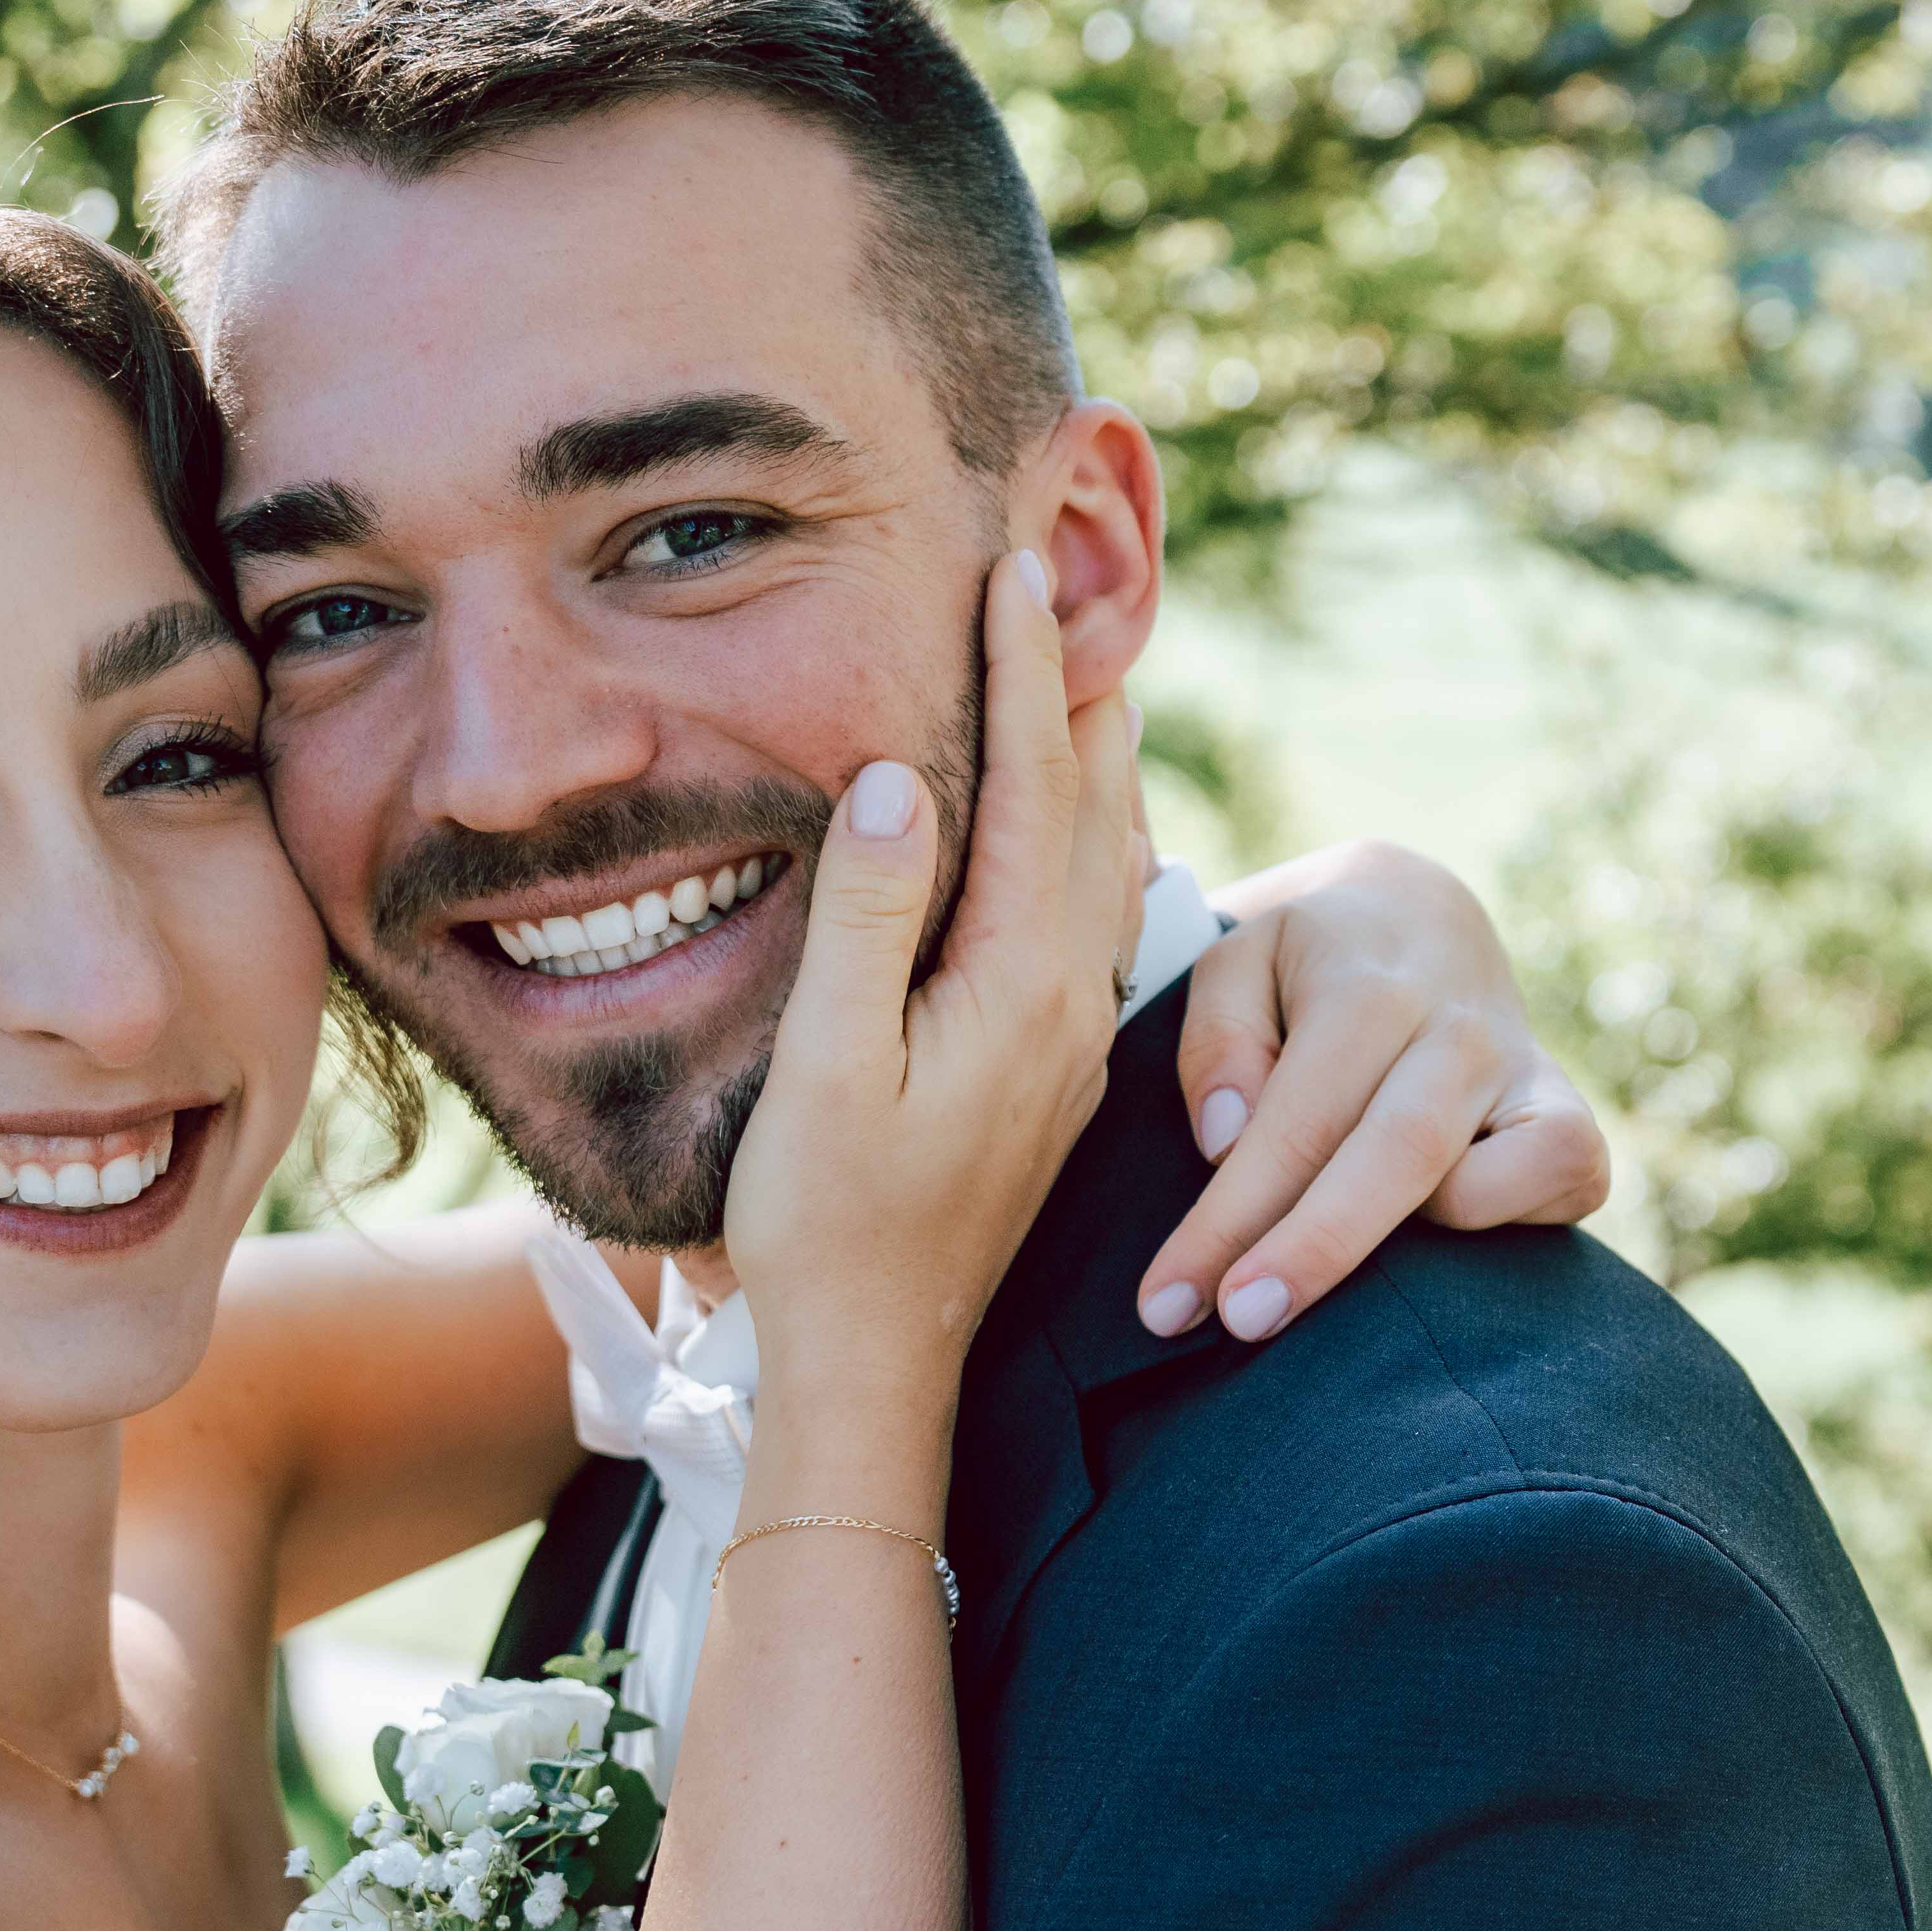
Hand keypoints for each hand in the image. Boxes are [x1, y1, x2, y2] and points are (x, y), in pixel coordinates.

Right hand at [722, 550, 1150, 1404]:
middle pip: (1091, 808)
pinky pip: (1089, 920)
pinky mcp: (1049, 1073)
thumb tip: (894, 775)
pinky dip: (1088, 842)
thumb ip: (865, 917)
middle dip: (1082, 690)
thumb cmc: (827, 1225)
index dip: (1024, 670)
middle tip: (1078, 580)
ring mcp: (1067, 1041)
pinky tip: (1086, 832)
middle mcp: (1066, 1001)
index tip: (1017, 565)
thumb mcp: (827, 1066)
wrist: (875, 1365)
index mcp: (1017, 983)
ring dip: (1096, 762)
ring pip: (1104, 863)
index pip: (1031, 787)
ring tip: (1093, 675)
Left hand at [1136, 838, 1614, 1341]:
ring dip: (1392, 1254)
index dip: (1229, 1220)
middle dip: (1313, 1250)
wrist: (1422, 918)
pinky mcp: (1569, 1118)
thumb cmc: (1310, 963)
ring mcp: (1525, 1072)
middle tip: (1238, 1324)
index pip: (1294, 1122)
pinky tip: (1434, 1244)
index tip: (1167, 1303)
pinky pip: (1566, 1178)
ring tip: (1310, 1311)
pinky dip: (1509, 1220)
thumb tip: (1224, 1141)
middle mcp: (1458, 1029)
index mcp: (1368, 987)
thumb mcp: (1238, 960)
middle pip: (1391, 1154)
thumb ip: (1217, 1038)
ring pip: (1475, 1183)